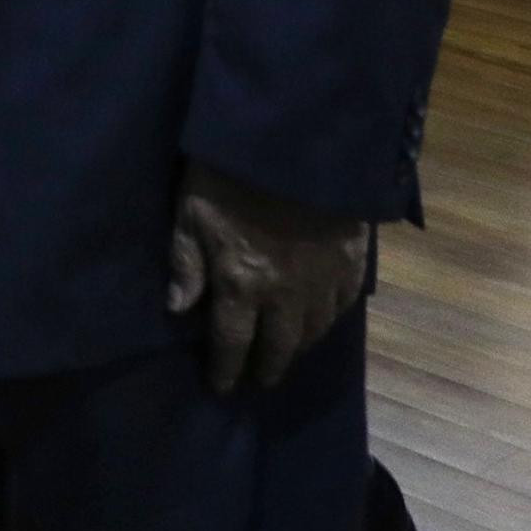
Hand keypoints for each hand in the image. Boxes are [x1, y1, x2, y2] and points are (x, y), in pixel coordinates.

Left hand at [164, 162, 371, 392]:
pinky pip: (343, 306)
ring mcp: (324, 281)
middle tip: (258, 381)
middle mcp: (285, 295)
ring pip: (313, 332)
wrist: (298, 142)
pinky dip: (329, 320)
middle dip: (265, 368)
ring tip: (287, 354)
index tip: (221, 388)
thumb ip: (186, 261)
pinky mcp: (353, 263)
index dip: (225, 369)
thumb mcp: (192, 210)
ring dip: (297, 347)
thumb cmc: (231, 171)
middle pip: (278, 346)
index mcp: (241, 284)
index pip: (231, 343)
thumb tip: (177, 310)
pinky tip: (321, 321)